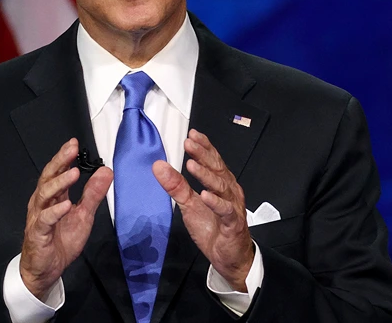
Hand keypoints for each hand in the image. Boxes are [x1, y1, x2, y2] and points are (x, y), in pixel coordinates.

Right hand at [19, 138, 112, 298]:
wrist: (46, 269)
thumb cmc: (61, 240)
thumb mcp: (84, 215)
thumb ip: (93, 194)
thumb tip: (106, 171)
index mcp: (53, 196)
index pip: (57, 171)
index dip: (65, 157)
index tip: (74, 144)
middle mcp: (43, 202)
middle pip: (48, 177)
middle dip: (60, 162)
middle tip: (71, 150)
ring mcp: (38, 217)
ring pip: (44, 195)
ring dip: (59, 183)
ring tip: (73, 173)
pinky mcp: (38, 233)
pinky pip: (45, 220)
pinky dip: (55, 211)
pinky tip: (65, 204)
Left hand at [153, 129, 254, 291]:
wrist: (229, 257)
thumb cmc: (213, 228)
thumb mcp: (189, 205)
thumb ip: (176, 185)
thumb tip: (159, 167)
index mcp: (220, 184)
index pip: (213, 161)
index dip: (204, 147)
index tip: (192, 135)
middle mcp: (229, 192)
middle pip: (217, 169)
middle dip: (203, 154)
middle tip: (189, 143)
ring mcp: (232, 206)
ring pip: (221, 187)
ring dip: (206, 175)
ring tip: (192, 165)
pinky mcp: (232, 224)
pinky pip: (225, 211)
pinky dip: (216, 203)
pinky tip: (205, 196)